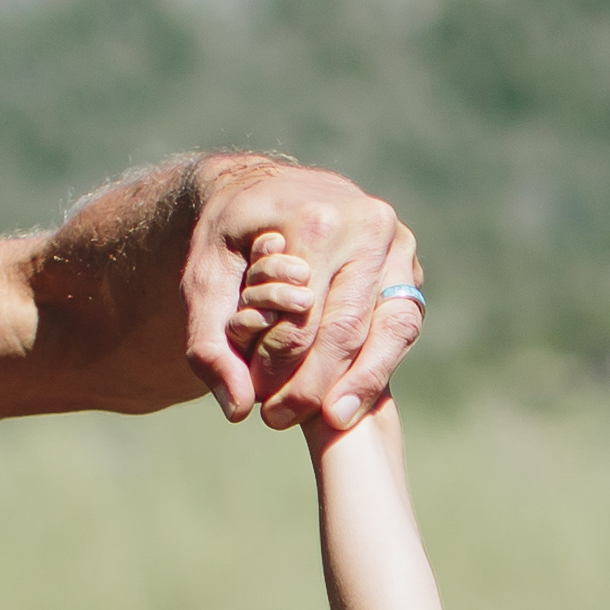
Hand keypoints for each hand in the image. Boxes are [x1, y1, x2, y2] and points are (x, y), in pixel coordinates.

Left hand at [184, 163, 421, 429]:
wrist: (264, 187)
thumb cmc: (229, 235)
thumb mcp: (202, 279)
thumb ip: (209, 343)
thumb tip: (238, 407)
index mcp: (315, 220)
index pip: (303, 318)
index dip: (281, 370)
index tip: (261, 407)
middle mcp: (366, 225)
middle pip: (347, 328)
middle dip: (317, 386)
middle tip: (283, 421)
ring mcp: (395, 242)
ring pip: (387, 331)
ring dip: (358, 384)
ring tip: (328, 421)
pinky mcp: (407, 261)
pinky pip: (402, 324)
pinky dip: (378, 364)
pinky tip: (351, 398)